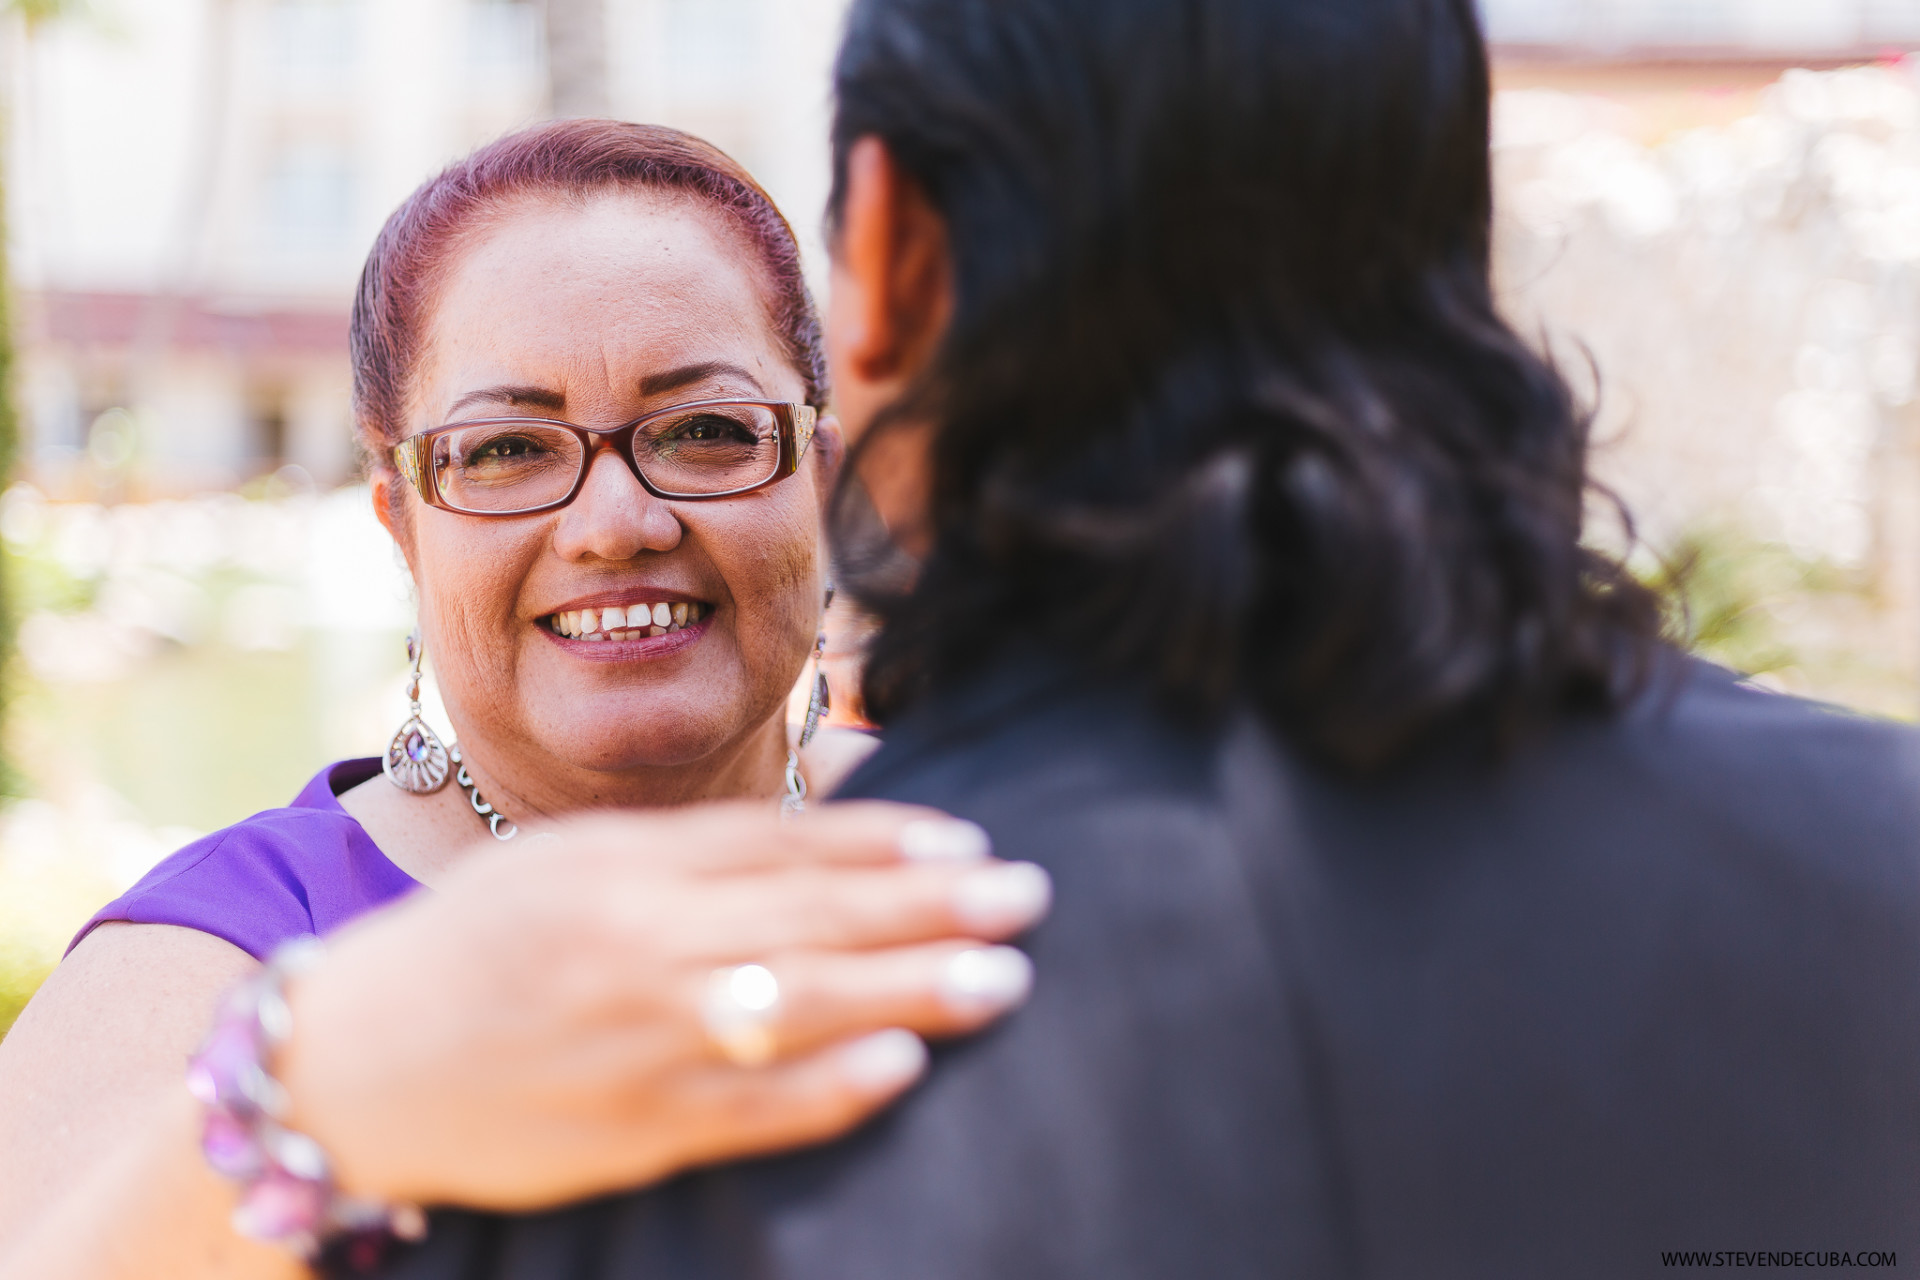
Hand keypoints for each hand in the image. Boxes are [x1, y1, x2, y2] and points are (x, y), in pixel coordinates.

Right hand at [276, 801, 1048, 1210]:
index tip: (970, 840)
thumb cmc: (472, 945)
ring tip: (1003, 977)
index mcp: (619, 866)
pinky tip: (900, 1070)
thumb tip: (825, 844)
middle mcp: (632, 943)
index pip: (781, 844)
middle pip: (810, 917)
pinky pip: (745, 1109)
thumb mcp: (566, 862)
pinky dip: (826, 1090)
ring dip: (909, 992)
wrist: (349, 1062)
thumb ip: (686, 853)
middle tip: (1027, 896)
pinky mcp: (626, 1129)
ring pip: (795, 1007)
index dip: (885, 842)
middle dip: (930, 906)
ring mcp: (632, 1038)